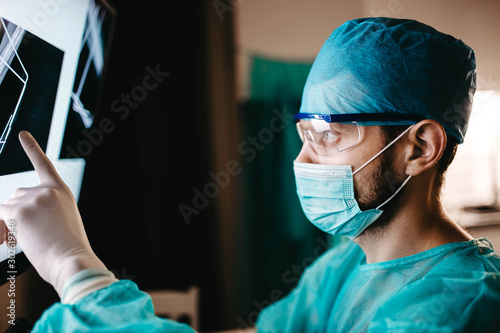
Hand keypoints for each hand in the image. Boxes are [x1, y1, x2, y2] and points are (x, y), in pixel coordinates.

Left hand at [0, 131, 106, 295]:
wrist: (72, 259)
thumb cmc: (69, 248)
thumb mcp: (63, 222)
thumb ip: (45, 210)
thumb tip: (14, 216)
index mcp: (62, 192)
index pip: (44, 164)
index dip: (32, 148)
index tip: (23, 135)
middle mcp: (48, 191)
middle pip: (18, 194)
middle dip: (16, 213)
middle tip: (22, 235)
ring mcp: (34, 199)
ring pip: (8, 206)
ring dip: (10, 222)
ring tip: (24, 240)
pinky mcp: (20, 211)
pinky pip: (0, 216)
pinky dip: (2, 226)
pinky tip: (11, 236)